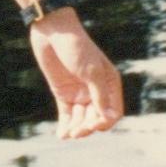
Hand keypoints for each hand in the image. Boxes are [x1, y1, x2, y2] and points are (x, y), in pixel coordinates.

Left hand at [27, 12, 122, 139]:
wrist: (52, 31)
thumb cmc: (76, 47)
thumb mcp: (91, 71)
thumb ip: (100, 94)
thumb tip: (108, 117)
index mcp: (109, 83)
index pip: (113, 111)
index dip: (106, 122)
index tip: (95, 125)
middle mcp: (96, 90)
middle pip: (96, 117)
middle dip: (88, 126)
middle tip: (78, 131)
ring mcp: (79, 92)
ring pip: (81, 118)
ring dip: (76, 128)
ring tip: (69, 134)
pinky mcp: (63, 92)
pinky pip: (67, 113)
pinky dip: (65, 125)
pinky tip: (62, 135)